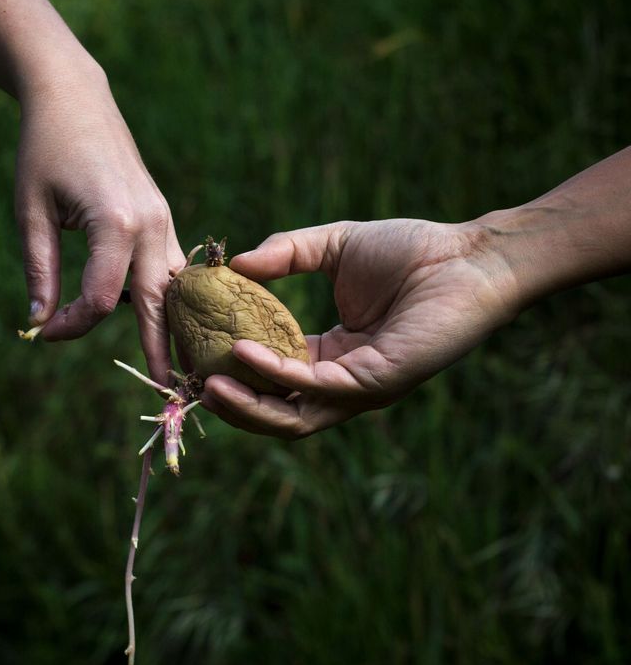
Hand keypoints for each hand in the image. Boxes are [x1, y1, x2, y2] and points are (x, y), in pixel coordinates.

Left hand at [15, 63, 183, 381]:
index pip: (101, 299)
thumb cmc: (43, 151)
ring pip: (177, 287)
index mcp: (116, 223)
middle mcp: (151, 224)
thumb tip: (39, 322)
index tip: (44, 330)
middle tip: (167, 394)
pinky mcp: (164, 217)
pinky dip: (173, 298)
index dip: (72, 325)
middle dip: (161, 350)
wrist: (75, 98)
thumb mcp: (30, 211)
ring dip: (177, 327)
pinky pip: (176, 268)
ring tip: (180, 368)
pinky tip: (172, 324)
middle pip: (159, 303)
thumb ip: (40, 269)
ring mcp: (164, 220)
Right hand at [200, 219, 520, 436]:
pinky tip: (244, 352)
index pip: (273, 377)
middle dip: (234, 404)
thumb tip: (236, 261)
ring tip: (210, 381)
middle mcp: (344, 380)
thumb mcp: (333, 247)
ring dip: (248, 405)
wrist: (469, 254)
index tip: (197, 350)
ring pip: (294, 417)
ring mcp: (361, 387)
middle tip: (195, 381)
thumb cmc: (412, 251)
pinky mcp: (378, 382)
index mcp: (331, 354)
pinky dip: (277, 375)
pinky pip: (317, 388)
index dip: (234, 370)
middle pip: (278, 410)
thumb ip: (286, 254)